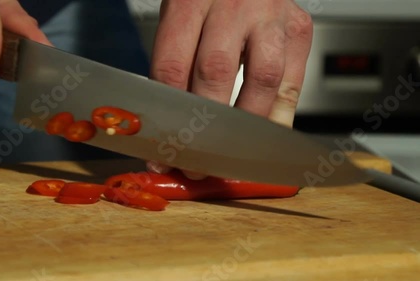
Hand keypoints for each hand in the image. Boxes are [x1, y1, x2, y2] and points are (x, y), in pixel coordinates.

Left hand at [147, 0, 312, 177]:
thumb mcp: (182, 16)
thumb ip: (177, 63)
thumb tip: (172, 126)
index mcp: (190, 1)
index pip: (173, 67)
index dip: (169, 117)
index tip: (166, 150)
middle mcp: (232, 5)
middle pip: (214, 75)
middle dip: (205, 129)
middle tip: (196, 163)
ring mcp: (271, 16)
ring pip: (261, 82)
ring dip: (244, 129)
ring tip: (230, 155)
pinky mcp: (299, 28)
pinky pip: (291, 85)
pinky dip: (277, 120)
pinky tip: (263, 139)